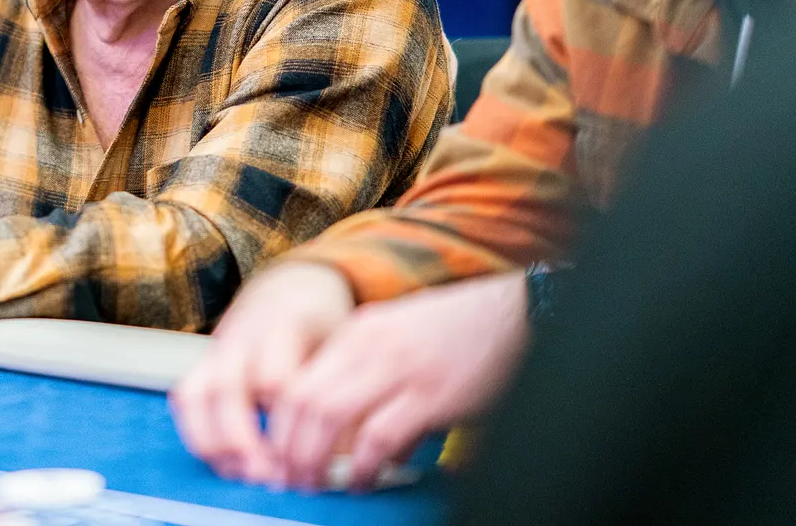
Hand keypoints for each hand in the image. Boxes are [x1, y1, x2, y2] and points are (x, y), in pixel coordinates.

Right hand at [170, 262, 354, 484]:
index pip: (275, 379)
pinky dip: (196, 432)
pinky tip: (223, 460)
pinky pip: (185, 398)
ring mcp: (219, 346)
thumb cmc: (322, 322)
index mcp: (284, 324)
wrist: (291, 286)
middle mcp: (244, 334)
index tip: (299, 457)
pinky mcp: (204, 360)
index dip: (284, 424)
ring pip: (196, 393)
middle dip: (240, 439)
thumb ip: (337, 389)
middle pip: (228, 388)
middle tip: (263, 475)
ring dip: (211, 440)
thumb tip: (345, 453)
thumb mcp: (342, 342)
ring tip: (237, 473)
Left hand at [265, 272, 528, 491]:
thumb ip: (370, 375)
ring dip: (315, 458)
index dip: (279, 425)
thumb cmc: (462, 331)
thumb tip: (354, 432)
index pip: (296, 379)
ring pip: (329, 416)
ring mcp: (399, 369)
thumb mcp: (400, 339)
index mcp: (358, 332)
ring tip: (317, 484)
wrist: (517, 312)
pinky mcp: (431, 395)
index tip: (278, 454)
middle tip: (291, 478)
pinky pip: (379, 437)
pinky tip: (363, 479)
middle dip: (288, 447)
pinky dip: (364, 465)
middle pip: (302, 399)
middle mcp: (369, 345)